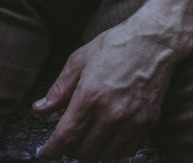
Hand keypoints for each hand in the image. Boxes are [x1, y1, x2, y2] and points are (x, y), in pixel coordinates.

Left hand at [33, 17, 178, 160]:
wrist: (154, 41)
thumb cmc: (115, 45)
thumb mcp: (80, 60)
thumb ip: (59, 88)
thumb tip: (38, 109)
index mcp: (90, 95)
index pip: (66, 136)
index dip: (51, 150)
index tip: (43, 154)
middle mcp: (111, 112)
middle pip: (84, 150)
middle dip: (71, 148)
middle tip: (69, 137)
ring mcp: (132, 120)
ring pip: (105, 154)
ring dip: (92, 151)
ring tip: (87, 137)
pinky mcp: (147, 123)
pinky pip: (126, 150)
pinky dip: (113, 149)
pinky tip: (108, 136)